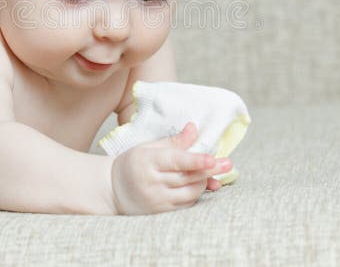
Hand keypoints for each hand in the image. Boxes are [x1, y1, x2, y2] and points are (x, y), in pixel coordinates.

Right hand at [109, 121, 232, 214]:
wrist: (112, 190)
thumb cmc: (132, 163)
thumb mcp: (148, 147)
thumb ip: (173, 141)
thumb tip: (194, 128)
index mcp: (147, 161)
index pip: (176, 161)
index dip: (196, 161)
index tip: (212, 159)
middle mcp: (152, 182)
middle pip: (187, 177)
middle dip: (209, 170)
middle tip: (227, 163)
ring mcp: (157, 199)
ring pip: (190, 192)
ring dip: (204, 181)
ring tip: (212, 172)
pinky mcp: (161, 212)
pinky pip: (186, 204)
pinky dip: (196, 193)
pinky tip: (201, 184)